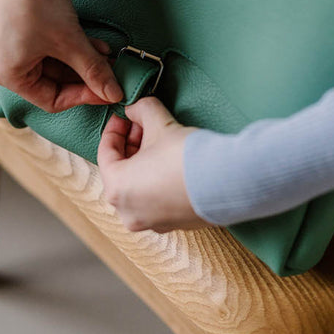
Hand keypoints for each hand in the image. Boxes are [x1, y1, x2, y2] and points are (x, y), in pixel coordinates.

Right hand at [0, 0, 122, 111]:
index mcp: (10, 75)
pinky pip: (52, 47)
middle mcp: (8, 63)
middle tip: (111, 74)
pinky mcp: (25, 28)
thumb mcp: (69, 41)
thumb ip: (93, 71)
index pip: (52, 101)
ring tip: (108, 57)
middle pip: (55, 82)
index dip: (83, 97)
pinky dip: (74, 47)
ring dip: (83, 61)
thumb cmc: (35, 3)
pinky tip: (97, 44)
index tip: (107, 91)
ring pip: (57, 63)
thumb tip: (113, 93)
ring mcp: (15, 45)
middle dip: (86, 76)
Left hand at [98, 97, 208, 232]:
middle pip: (121, 170)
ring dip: (144, 161)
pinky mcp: (173, 225)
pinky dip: (157, 180)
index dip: (114, 128)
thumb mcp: (159, 123)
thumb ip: (141, 111)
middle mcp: (128, 212)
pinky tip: (171, 162)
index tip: (123, 116)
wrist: (227, 180)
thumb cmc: (186, 156)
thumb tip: (135, 108)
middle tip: (142, 124)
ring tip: (159, 139)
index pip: (105, 152)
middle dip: (131, 143)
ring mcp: (151, 222)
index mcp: (116, 188)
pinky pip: (156, 199)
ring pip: (137, 186)